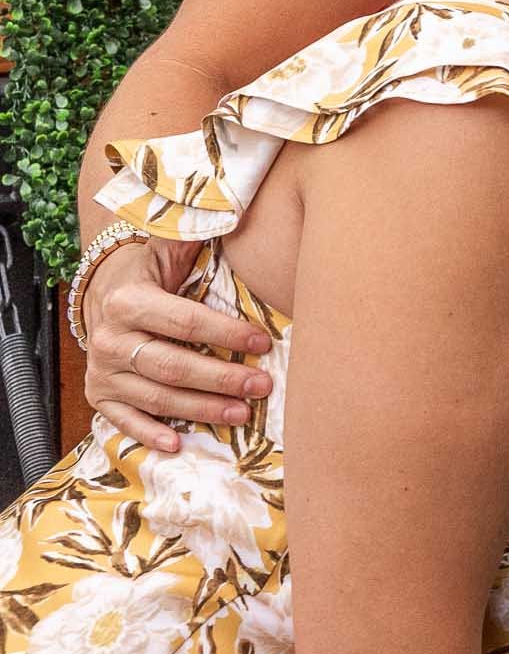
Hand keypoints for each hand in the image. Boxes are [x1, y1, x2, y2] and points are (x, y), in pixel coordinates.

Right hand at [82, 236, 272, 450]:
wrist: (100, 291)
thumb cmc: (151, 270)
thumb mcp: (167, 248)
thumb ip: (194, 234)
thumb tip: (233, 209)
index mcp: (129, 301)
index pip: (185, 322)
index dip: (226, 334)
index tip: (264, 341)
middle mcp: (109, 339)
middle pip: (173, 365)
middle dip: (221, 379)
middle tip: (262, 386)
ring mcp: (102, 371)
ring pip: (156, 396)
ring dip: (200, 409)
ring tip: (242, 414)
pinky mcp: (99, 395)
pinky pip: (124, 420)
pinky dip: (150, 434)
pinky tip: (178, 444)